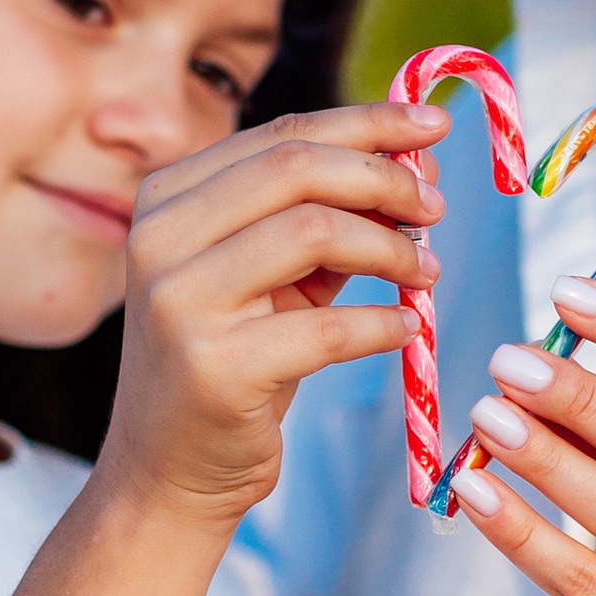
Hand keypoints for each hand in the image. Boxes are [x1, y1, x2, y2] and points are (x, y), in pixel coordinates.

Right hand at [97, 99, 447, 526]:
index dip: (367, 124)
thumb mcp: (269, 280)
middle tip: (436, 208)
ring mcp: (179, 303)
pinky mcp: (214, 369)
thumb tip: (417, 166)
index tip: (432, 127)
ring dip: (391, 248)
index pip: (281, 135)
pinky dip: (384, 322)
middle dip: (384, 178)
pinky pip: (329, 328)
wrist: (168, 472)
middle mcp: (159, 239)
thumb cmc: (231, 364)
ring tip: (426, 273)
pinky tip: (406, 327)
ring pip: (315, 231)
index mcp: (167, 199)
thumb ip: (325, 220)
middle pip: (297, 167)